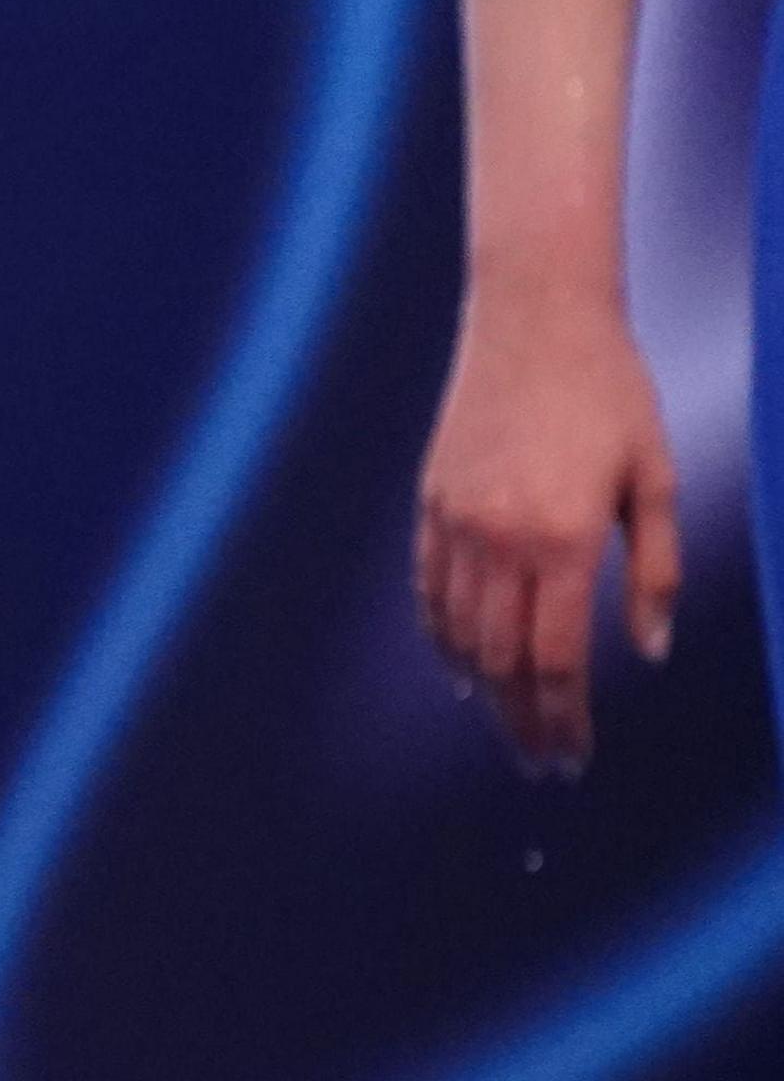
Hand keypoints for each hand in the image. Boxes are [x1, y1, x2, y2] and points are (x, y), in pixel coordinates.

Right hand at [415, 281, 678, 774]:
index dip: (564, 717)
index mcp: (562, 538)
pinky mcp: (430, 500)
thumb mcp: (653, 479)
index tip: (572, 757)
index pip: (557, 658)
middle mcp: (499, 538)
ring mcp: (455, 520)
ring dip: (482, 686)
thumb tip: (648, 650)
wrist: (534, 320)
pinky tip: (462, 662)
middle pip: (502, 658)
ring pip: (459, 630)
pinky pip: (428, 588)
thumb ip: (653, 570)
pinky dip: (441, 634)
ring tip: (505, 719)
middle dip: (522, 718)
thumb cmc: (610, 393)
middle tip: (540, 760)